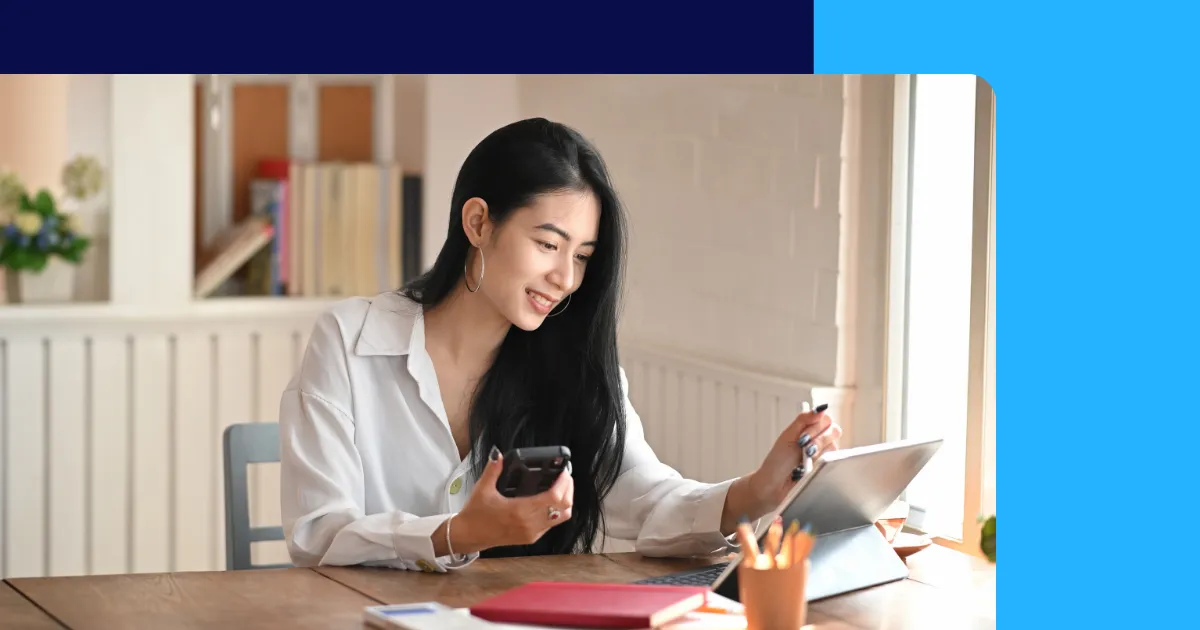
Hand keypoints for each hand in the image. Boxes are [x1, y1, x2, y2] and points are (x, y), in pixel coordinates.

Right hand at [450, 446, 573, 552]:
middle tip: (564, 477)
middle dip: (569, 490)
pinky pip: (552, 524)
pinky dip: (557, 511)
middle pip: (564, 508)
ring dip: (565, 502)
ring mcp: (532, 533)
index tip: (564, 472)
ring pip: (562, 518)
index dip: (564, 484)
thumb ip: (493, 469)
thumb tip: (498, 454)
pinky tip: (550, 500)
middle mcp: (530, 524)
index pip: (554, 498)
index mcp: (520, 511)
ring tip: (560, 487)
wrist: (469, 536)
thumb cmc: (475, 514)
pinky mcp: (531, 538)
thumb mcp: (483, 488)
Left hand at [747, 403, 842, 514]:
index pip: (825, 419)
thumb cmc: (778, 461)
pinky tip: (810, 468)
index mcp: (809, 429)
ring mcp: (824, 455)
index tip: (802, 437)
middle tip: (804, 448)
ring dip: (818, 452)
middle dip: (818, 439)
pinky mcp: (827, 469)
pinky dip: (821, 463)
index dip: (816, 427)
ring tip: (804, 461)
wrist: (774, 485)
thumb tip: (822, 407)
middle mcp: (819, 440)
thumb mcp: (788, 436)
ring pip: (834, 446)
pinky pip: (834, 461)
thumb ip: (804, 419)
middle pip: (834, 430)